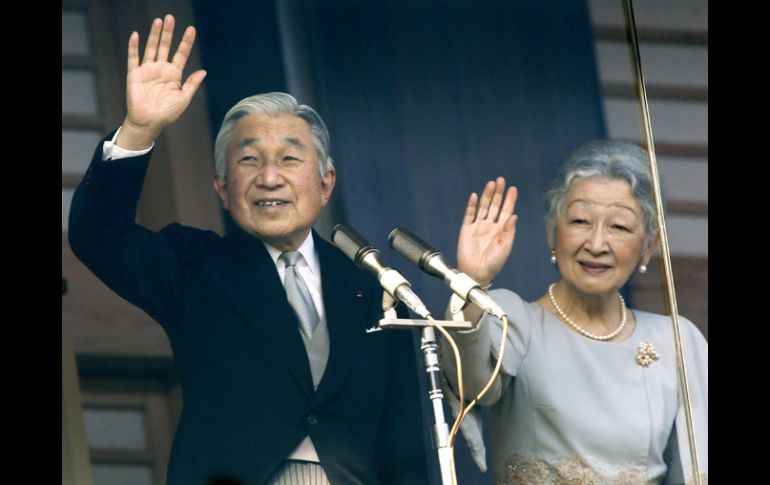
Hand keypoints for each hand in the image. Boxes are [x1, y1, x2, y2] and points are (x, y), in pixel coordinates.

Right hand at [116, 14, 206, 149]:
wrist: (149, 122)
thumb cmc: (167, 113)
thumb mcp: (184, 98)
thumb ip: (192, 84)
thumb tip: (203, 71)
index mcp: (174, 75)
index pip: (181, 54)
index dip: (186, 42)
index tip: (191, 29)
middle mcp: (161, 70)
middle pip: (165, 47)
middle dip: (168, 33)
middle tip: (170, 18)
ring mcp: (148, 70)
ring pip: (151, 48)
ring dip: (154, 35)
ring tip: (158, 21)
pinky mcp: (134, 74)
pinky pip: (133, 58)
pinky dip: (134, 47)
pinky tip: (136, 35)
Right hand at [456, 177, 517, 286]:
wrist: (477, 273)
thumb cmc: (493, 263)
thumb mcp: (505, 247)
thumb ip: (509, 231)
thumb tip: (513, 215)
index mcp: (501, 230)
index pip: (506, 211)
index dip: (509, 200)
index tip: (513, 189)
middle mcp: (490, 226)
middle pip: (495, 206)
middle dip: (498, 193)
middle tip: (501, 180)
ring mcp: (478, 227)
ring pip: (483, 207)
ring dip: (487, 195)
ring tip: (491, 184)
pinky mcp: (466, 230)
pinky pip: (469, 215)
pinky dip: (472, 205)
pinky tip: (475, 196)